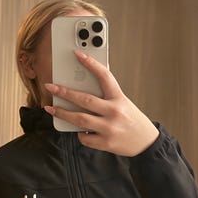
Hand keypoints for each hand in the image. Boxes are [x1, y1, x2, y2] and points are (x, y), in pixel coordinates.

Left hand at [43, 50, 158, 156]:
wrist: (146, 143)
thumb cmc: (132, 120)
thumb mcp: (123, 103)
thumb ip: (105, 98)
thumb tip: (80, 93)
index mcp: (119, 98)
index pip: (104, 76)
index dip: (90, 64)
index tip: (78, 54)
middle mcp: (114, 112)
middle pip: (84, 99)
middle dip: (64, 92)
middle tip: (51, 87)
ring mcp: (109, 128)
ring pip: (80, 119)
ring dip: (63, 113)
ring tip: (52, 108)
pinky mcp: (106, 143)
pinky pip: (85, 137)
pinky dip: (80, 133)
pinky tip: (80, 130)